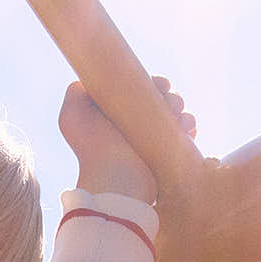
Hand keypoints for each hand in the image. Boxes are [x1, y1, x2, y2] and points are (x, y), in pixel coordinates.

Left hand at [59, 77, 193, 202]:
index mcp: (116, 113)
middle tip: (172, 104)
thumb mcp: (72, 116)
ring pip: (175, 116)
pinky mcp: (166, 156)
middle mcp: (134, 126)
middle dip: (171, 98)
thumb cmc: (92, 148)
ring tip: (179, 119)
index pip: (139, 89)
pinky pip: (183, 136)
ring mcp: (151, 141)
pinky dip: (188, 128)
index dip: (153, 83)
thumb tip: (89, 81)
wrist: (116, 180)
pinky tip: (188, 129)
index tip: (161, 85)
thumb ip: (77, 93)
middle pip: (161, 100)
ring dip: (181, 112)